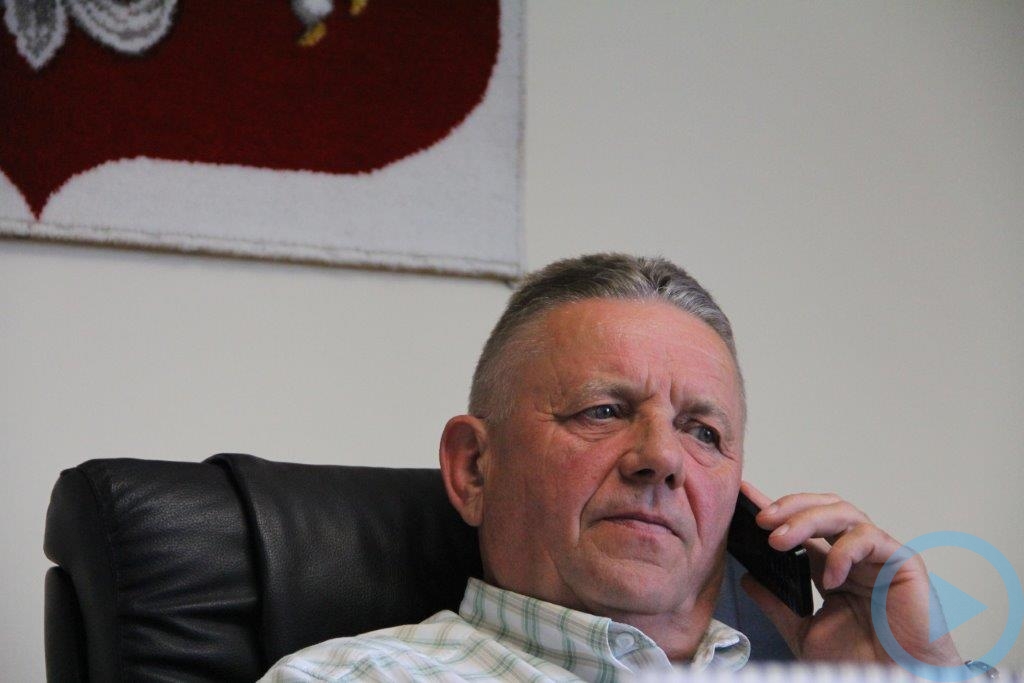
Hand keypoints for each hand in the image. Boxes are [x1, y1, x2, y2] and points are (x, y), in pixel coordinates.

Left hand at [739, 482, 961, 665]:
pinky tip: (829, 577)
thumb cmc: (862, 662)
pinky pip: (869, 539)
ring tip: (780, 540)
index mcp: (832, 566)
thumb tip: (748, 580)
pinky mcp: (902, 562)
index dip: (775, 508)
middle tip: (763, 520)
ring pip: (844, 513)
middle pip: (823, 508)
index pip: (802, 527)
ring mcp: (878, 556)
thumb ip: (778, 605)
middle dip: (790, 507)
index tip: (745, 497)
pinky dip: (844, 551)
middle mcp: (855, 555)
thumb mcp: (805, 632)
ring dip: (807, 519)